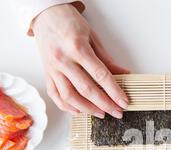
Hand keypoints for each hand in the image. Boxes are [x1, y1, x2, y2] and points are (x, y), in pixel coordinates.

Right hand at [32, 4, 128, 118]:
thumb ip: (107, 59)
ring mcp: (53, 68)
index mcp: (78, 48)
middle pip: (86, 89)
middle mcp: (63, 60)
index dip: (114, 91)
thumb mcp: (93, 37)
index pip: (100, 75)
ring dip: (87, 109)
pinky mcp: (46, 73)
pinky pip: (55, 95)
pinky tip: (79, 111)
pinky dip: (67, 106)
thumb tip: (123, 74)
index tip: (123, 102)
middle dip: (104, 104)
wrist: (46, 14)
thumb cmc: (69, 22)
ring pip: (69, 96)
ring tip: (101, 113)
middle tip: (116, 112)